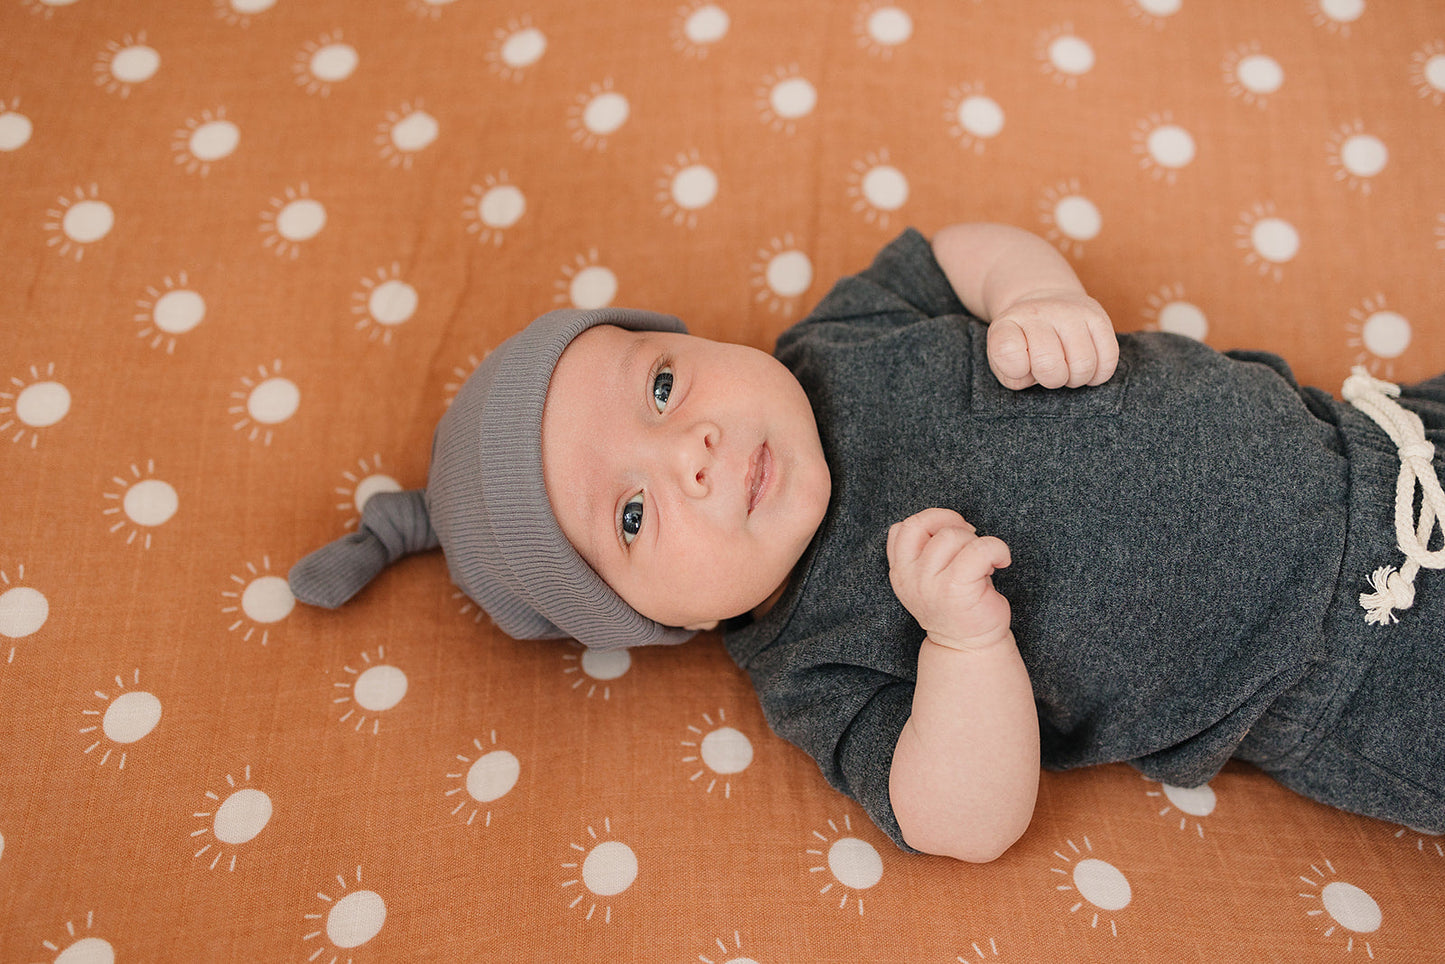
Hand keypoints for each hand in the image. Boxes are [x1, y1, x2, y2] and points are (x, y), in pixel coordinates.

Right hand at [887, 508, 1012, 651]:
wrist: (969, 647)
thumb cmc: (956, 605)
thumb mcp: (928, 578)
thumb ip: (925, 551)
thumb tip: (951, 521)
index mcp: (900, 572)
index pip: (900, 530)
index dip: (929, 522)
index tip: (951, 534)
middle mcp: (909, 578)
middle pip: (924, 525)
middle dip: (952, 524)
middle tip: (971, 540)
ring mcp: (930, 584)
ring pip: (952, 535)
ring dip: (975, 541)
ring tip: (984, 560)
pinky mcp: (956, 589)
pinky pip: (979, 550)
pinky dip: (996, 549)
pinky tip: (1001, 562)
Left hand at [986, 289, 1117, 389]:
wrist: (1045, 304)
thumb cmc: (1023, 343)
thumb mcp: (1002, 359)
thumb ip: (1012, 375)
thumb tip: (1036, 377)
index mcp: (1007, 324)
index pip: (1007, 351)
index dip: (1016, 370)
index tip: (1021, 366)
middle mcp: (1038, 313)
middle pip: (1049, 365)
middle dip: (1051, 380)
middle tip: (1050, 372)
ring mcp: (1070, 312)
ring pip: (1083, 364)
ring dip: (1077, 378)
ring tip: (1069, 369)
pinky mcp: (1099, 317)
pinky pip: (1108, 359)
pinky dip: (1099, 374)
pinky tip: (1088, 367)